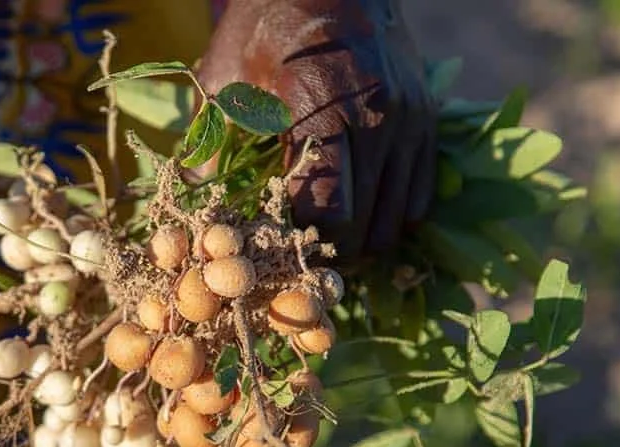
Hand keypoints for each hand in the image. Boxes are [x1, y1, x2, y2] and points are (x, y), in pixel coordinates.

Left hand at [198, 0, 435, 258]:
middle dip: (327, 249)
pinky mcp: (428, 121)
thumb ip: (208, 147)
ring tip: (326, 236)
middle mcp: (377, 117)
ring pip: (394, 223)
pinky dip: (389, 216)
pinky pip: (418, 199)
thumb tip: (192, 207)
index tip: (271, 238)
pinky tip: (358, 209)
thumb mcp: (222, 77)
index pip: (327, 209)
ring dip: (361, 240)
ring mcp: (410, 120)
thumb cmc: (265, 25)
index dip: (298, 237)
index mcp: (322, 107)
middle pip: (362, 226)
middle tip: (295, 249)